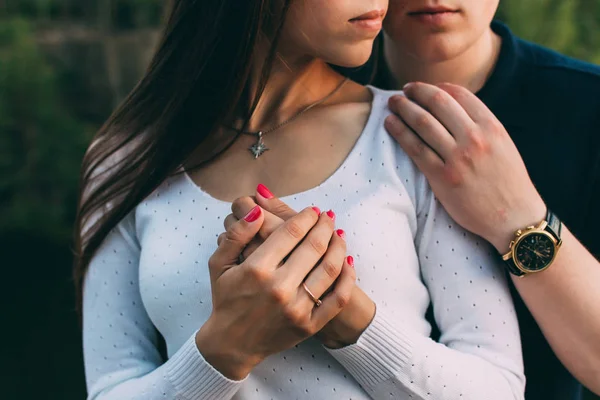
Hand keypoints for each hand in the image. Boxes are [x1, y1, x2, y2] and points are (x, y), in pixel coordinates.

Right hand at [196, 205, 354, 379]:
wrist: (232, 344)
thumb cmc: (226, 299)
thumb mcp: (219, 264)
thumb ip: (237, 234)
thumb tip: (258, 210)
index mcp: (256, 269)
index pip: (291, 232)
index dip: (306, 216)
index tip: (312, 210)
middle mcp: (278, 288)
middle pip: (314, 246)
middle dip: (324, 226)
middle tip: (328, 216)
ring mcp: (296, 309)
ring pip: (329, 268)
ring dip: (338, 246)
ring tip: (338, 234)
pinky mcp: (309, 325)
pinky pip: (337, 297)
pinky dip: (347, 277)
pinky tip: (347, 261)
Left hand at [385, 82, 546, 251]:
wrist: (513, 218)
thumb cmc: (508, 182)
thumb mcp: (503, 146)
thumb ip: (481, 127)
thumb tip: (454, 108)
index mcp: (492, 127)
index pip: (459, 94)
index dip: (437, 87)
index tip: (424, 88)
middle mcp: (475, 138)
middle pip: (437, 102)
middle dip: (417, 91)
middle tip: (404, 90)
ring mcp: (458, 158)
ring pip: (422, 122)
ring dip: (403, 108)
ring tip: (393, 103)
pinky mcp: (442, 177)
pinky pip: (415, 148)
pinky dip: (399, 132)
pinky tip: (390, 123)